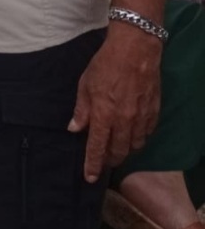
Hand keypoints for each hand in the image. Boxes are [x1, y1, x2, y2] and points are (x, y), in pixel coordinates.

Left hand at [68, 24, 160, 181]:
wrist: (135, 50)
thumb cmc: (105, 65)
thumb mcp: (85, 85)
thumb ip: (81, 110)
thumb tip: (74, 129)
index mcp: (103, 115)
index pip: (96, 147)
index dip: (92, 164)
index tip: (89, 177)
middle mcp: (123, 121)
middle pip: (118, 151)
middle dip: (110, 160)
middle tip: (103, 162)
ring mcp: (141, 117)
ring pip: (134, 145)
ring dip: (125, 151)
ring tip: (117, 149)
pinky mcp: (153, 112)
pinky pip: (147, 133)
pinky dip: (139, 138)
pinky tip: (133, 135)